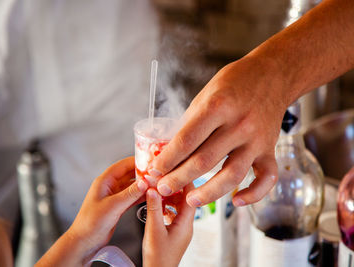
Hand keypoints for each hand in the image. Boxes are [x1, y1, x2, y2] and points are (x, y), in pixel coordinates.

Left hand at [36, 157, 147, 265]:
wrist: (84, 242)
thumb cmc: (90, 223)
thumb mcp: (112, 206)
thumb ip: (129, 194)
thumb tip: (144, 182)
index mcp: (104, 181)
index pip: (123, 165)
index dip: (138, 162)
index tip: (151, 162)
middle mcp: (110, 186)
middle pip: (129, 174)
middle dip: (143, 173)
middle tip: (158, 174)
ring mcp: (114, 196)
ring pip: (132, 186)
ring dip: (143, 186)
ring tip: (157, 185)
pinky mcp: (118, 206)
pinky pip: (132, 197)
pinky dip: (141, 196)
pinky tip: (150, 196)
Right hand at [142, 185, 195, 266]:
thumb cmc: (158, 259)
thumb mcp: (154, 230)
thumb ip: (154, 208)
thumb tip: (152, 189)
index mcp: (186, 224)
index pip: (190, 196)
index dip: (184, 181)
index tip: (176, 170)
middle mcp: (186, 225)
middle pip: (185, 199)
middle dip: (174, 188)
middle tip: (163, 179)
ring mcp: (181, 229)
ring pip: (179, 206)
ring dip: (169, 197)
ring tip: (158, 190)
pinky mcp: (175, 232)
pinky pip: (173, 214)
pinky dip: (166, 206)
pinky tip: (157, 205)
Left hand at [152, 56, 288, 207]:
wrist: (272, 74)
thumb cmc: (235, 82)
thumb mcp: (206, 94)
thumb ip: (191, 121)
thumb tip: (171, 148)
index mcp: (218, 106)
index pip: (186, 140)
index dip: (167, 159)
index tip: (154, 170)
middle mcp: (239, 124)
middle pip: (204, 161)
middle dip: (179, 179)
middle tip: (163, 188)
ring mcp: (257, 139)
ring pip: (232, 175)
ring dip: (209, 193)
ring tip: (190, 201)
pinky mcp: (271, 149)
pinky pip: (266, 178)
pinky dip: (254, 194)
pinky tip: (237, 201)